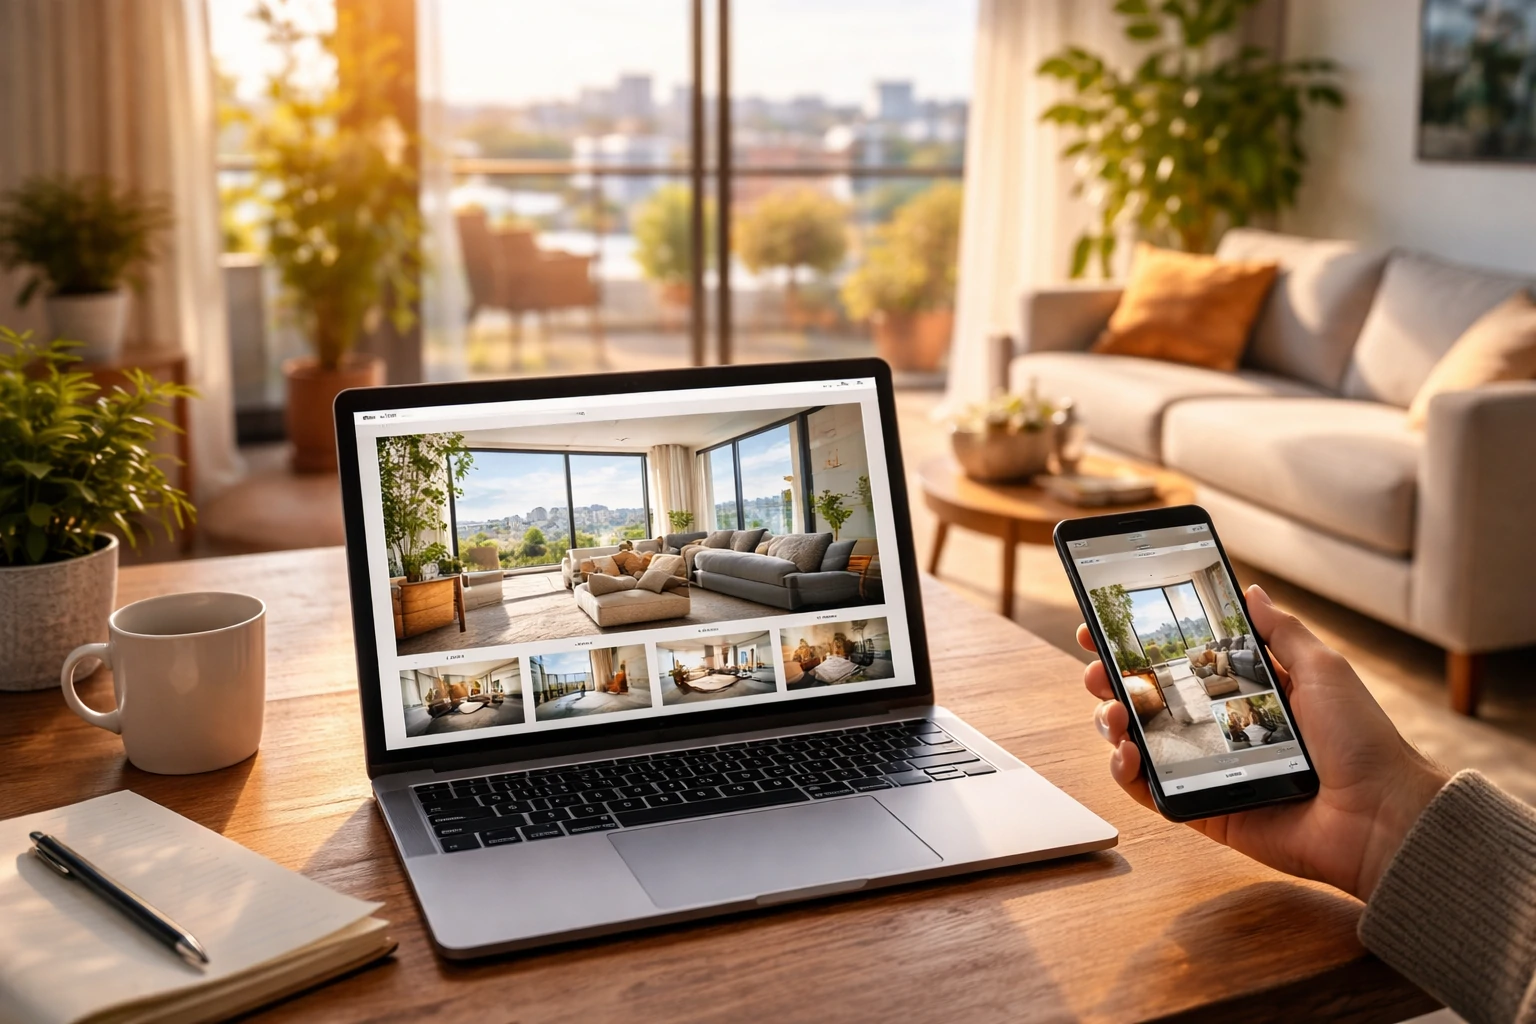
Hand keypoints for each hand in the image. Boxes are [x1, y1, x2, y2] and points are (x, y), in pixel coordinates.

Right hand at [1081, 584, 1447, 900]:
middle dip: (1110, 678)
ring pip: (1138, 741)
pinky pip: (1149, 791)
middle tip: (1094, 667)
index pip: (1179, 661)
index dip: (1139, 644)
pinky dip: (1125, 773)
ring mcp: (1206, 768)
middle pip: (1147, 698)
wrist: (1380, 817)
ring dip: (1112, 721)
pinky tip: (1125, 754)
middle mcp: (1218, 727)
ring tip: (1114, 709)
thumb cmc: (1362, 742)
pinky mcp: (1202, 808)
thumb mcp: (1323, 670)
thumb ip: (1281, 633)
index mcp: (1244, 691)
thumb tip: (1250, 591)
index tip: (1102, 626)